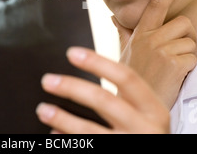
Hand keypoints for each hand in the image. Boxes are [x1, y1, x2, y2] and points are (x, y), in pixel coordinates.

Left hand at [36, 47, 169, 133]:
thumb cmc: (145, 134)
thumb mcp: (146, 114)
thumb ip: (124, 96)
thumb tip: (80, 79)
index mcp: (153, 109)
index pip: (126, 77)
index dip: (98, 63)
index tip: (71, 53)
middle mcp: (145, 128)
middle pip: (104, 100)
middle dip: (72, 88)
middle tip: (47, 80)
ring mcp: (130, 145)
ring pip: (91, 131)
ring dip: (63, 118)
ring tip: (42, 110)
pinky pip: (90, 148)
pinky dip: (68, 141)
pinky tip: (54, 135)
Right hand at [112, 0, 196, 108]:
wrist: (133, 106)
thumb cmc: (132, 78)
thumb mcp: (124, 53)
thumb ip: (122, 33)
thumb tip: (113, 17)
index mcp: (140, 33)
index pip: (157, 3)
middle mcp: (149, 38)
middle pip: (183, 23)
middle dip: (184, 38)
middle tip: (172, 53)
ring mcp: (161, 50)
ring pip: (190, 41)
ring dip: (186, 55)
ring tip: (170, 67)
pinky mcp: (173, 64)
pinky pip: (193, 58)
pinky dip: (188, 69)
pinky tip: (174, 76)